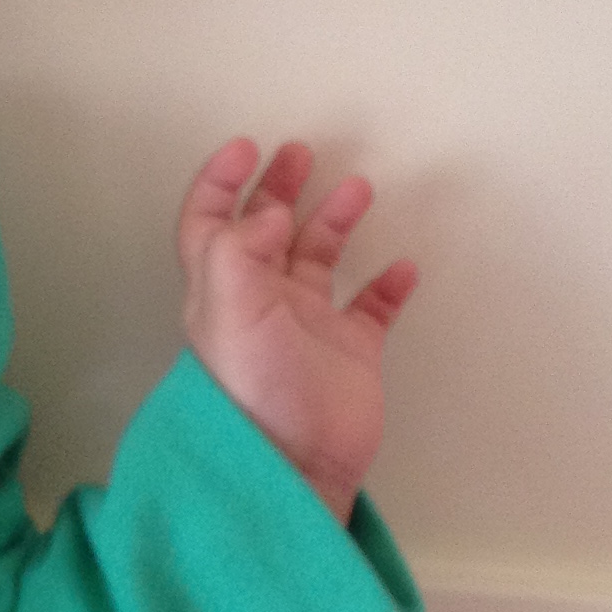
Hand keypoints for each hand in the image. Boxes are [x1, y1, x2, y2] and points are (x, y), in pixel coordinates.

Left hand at [178, 137, 416, 518]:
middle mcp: (261, 303)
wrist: (299, 465)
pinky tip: (403, 264)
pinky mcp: (349, 355)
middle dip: (279, 187)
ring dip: (334, 221)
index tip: (246, 146)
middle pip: (265, 230)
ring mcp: (307, 328)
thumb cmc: (255, 394)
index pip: (209, 224)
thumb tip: (265, 214)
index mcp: (221, 291)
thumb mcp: (229, 315)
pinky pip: (372, 308)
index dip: (220, 183)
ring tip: (357, 188)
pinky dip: (387, 283)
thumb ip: (238, 253)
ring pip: (319, 259)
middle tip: (302, 152)